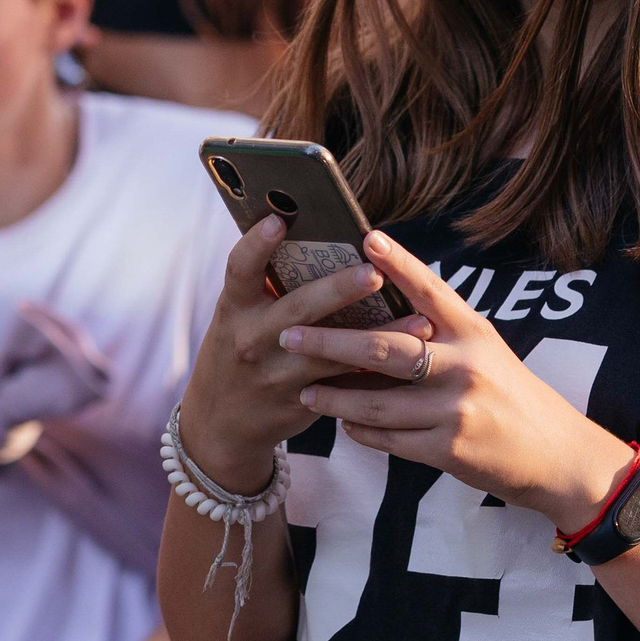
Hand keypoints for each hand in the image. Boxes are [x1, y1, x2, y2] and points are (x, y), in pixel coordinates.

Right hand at [179, 214, 434, 490]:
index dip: (257, 243)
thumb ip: (266, 286)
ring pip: (333, 354)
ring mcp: (277, 374)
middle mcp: (252, 339)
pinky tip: (412, 360)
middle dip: (338, 290)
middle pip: (298, 310)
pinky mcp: (301, 402)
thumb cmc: (237, 351)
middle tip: (374, 274)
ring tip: (419, 321)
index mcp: (234, 308)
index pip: (240, 268)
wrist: (220, 422)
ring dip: (380, 336)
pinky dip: (379, 371)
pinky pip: (345, 384)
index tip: (280, 219)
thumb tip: (316, 238)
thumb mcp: (236, 317)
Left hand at [283, 230, 633, 536]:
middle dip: (330, 342)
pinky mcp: (449, 451)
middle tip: (289, 335)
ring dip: (334, 398)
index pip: (431, 290)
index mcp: (475, 333)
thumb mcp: (487, 353)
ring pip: (376, 402)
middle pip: (385, 348)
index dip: (399, 263)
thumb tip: (383, 308)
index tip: (365, 238)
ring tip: (305, 391)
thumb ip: (442, 333)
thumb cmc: (513, 398)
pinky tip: (345, 424)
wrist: (557, 457)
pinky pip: (389, 439)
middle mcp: (466, 366)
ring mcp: (456, 410)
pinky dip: (361, 430)